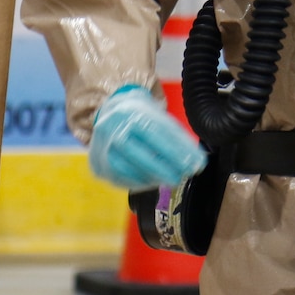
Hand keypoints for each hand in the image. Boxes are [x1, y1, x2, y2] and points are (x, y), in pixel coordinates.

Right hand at [88, 85, 206, 190]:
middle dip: (165, 168)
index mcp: (130, 114)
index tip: (196, 163)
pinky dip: (139, 182)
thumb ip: (177, 137)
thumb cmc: (141, 116)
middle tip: (184, 175)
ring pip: (127, 170)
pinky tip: (153, 181)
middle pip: (139, 154)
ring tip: (171, 178)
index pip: (157, 134)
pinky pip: (119, 179)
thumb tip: (197, 161)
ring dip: (153, 177)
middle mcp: (112, 130)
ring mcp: (102, 148)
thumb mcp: (159, 117)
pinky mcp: (98, 165)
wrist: (110, 112)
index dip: (178, 151)